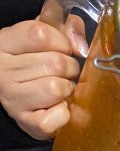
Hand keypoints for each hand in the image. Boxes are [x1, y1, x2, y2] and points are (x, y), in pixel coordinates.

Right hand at [0, 16, 86, 139]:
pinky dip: (65, 113)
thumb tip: (80, 44)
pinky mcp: (27, 122)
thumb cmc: (37, 64)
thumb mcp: (46, 38)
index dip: (62, 41)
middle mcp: (2, 71)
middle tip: (64, 73)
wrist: (22, 99)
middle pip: (55, 63)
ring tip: (59, 89)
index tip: (64, 48)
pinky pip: (59, 115)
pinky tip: (56, 107)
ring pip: (57, 88)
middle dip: (70, 68)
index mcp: (3, 44)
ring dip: (67, 89)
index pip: (39, 33)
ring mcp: (11, 98)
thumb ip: (66, 29)